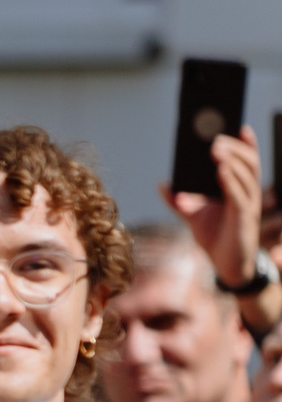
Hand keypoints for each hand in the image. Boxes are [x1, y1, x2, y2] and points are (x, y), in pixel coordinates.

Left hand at [162, 129, 268, 292]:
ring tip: (216, 148)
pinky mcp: (244, 218)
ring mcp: (249, 205)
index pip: (246, 161)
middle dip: (233, 148)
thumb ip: (179, 200)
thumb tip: (162, 184)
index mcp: (238, 188)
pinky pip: (239, 195)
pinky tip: (222, 170)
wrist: (225, 265)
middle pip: (248, 163)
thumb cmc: (215, 237)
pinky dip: (230, 181)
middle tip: (215, 137)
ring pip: (245, 175)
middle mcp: (248, 193)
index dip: (246, 143)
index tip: (238, 124)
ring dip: (231, 160)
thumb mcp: (193, 215)